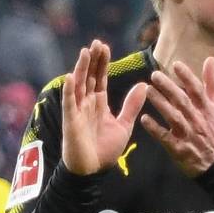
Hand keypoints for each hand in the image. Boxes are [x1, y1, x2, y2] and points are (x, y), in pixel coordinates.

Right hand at [61, 40, 146, 174]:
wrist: (93, 170)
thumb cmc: (105, 149)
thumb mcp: (124, 125)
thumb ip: (132, 105)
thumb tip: (144, 85)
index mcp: (99, 103)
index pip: (99, 78)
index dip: (102, 63)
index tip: (105, 46)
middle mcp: (86, 103)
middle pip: (89, 76)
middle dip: (93, 60)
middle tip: (97, 42)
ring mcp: (77, 111)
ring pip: (78, 85)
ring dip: (81, 68)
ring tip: (86, 51)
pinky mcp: (70, 121)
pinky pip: (69, 103)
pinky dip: (69, 90)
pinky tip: (71, 76)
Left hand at [141, 57, 213, 176]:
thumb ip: (212, 83)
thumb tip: (210, 60)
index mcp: (207, 109)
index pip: (197, 90)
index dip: (187, 77)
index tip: (175, 64)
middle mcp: (198, 120)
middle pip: (183, 101)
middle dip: (169, 87)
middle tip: (154, 75)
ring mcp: (188, 134)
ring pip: (173, 117)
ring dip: (160, 103)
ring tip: (148, 91)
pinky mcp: (179, 148)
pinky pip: (165, 137)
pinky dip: (155, 129)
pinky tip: (144, 119)